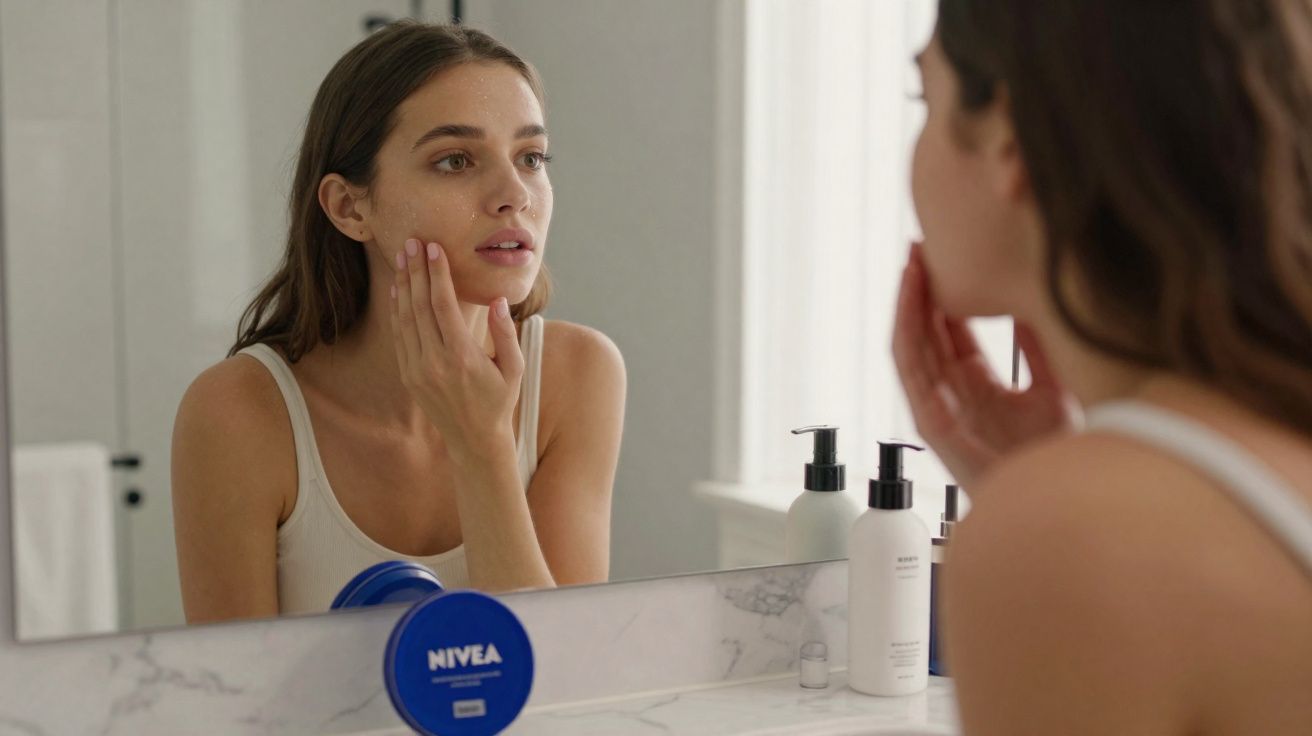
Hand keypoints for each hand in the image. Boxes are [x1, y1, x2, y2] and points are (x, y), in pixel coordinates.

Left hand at [389, 238, 523, 462]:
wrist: (474, 438)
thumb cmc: (499, 400)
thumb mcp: (514, 368)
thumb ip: (505, 333)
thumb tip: (497, 300)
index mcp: (462, 357)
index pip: (443, 306)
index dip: (437, 275)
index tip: (433, 249)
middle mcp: (435, 362)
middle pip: (419, 306)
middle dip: (416, 271)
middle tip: (412, 242)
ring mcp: (417, 369)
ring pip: (405, 318)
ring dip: (404, 285)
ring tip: (404, 258)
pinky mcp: (408, 375)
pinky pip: (400, 335)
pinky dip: (398, 309)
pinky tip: (400, 289)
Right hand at [891, 243, 1079, 487]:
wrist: (1060, 493)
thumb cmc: (1059, 453)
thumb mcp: (1055, 385)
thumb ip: (1038, 345)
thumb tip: (1033, 296)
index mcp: (976, 385)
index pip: (950, 329)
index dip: (945, 291)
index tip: (946, 253)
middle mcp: (951, 393)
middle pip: (924, 331)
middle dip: (919, 287)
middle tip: (919, 245)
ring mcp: (937, 407)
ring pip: (911, 344)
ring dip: (906, 303)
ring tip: (910, 263)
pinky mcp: (930, 422)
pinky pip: (909, 368)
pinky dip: (906, 332)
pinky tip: (908, 301)